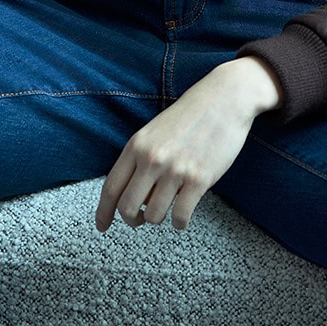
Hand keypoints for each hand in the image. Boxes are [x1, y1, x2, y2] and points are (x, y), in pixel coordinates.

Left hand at [95, 56, 281, 231]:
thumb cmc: (190, 116)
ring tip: (167, 208)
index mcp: (136, 146)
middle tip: (139, 221)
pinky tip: (183, 214)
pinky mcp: (199, 179)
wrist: (225, 99)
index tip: (102, 226)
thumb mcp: (154, 132)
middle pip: (127, 207)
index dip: (103, 212)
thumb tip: (134, 196)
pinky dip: (180, 222)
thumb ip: (140, 159)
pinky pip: (180, 216)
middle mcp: (152, 159)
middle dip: (131, 220)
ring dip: (158, 219)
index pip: (110, 188)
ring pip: (153, 216)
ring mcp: (175, 170)